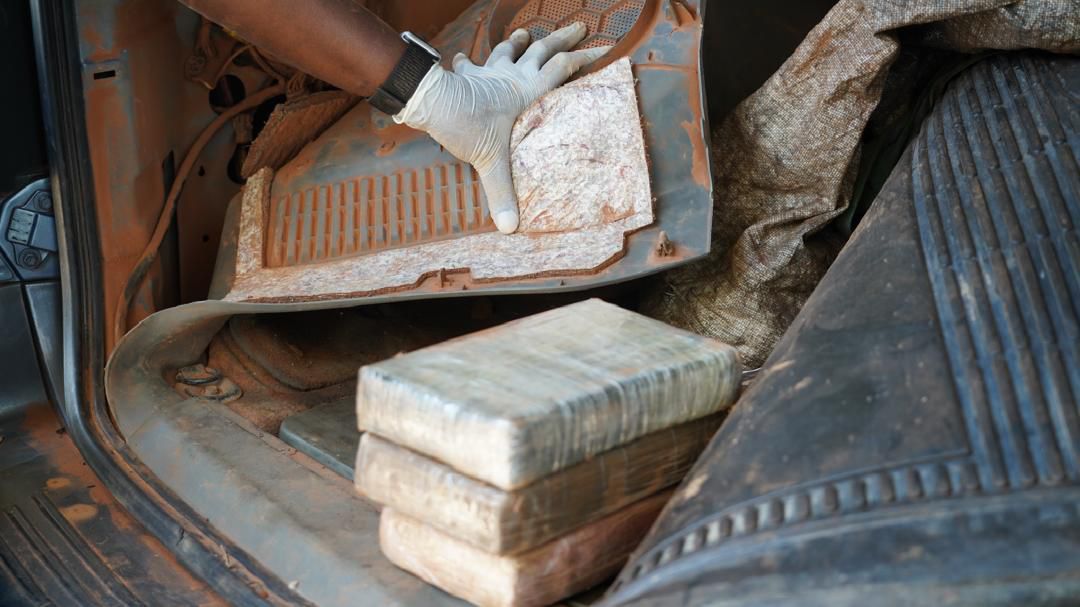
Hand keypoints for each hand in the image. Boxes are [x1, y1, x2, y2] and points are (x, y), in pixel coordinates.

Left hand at [394, 23, 609, 232]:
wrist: (435, 105)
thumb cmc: (470, 128)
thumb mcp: (492, 163)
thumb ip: (502, 194)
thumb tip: (510, 227)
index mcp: (529, 92)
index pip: (563, 69)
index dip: (584, 58)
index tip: (603, 50)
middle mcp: (514, 77)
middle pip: (544, 49)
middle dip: (563, 37)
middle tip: (580, 26)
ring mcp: (490, 72)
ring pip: (510, 49)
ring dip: (520, 41)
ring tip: (527, 34)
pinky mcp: (468, 75)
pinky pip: (470, 64)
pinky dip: (468, 61)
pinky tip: (460, 58)